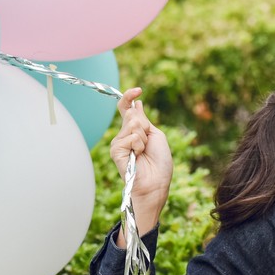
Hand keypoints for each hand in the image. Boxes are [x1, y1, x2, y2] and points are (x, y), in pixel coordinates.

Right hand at [111, 88, 172, 244]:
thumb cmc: (159, 163)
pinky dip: (139, 145)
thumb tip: (137, 104)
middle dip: (145, 126)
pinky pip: (130, 136)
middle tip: (148, 144)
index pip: (127, 109)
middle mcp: (124, 135)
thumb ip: (144, 120)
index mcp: (134, 131)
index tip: (138, 90)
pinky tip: (138, 157)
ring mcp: (118, 143)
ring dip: (144, 137)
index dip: (130, 97)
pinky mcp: (115, 150)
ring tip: (143, 152)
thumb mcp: (156, 136)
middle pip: (132, 115)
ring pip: (132, 124)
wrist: (155, 184)